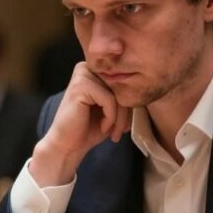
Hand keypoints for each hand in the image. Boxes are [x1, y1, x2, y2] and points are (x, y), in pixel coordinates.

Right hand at [30, 63, 130, 186]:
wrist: (67, 145)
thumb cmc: (89, 128)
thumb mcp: (111, 109)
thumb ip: (123, 96)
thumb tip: (145, 90)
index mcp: (93, 70)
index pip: (121, 83)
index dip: (127, 106)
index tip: (124, 126)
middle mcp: (86, 67)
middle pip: (120, 87)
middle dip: (125, 113)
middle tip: (120, 132)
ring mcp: (82, 74)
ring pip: (117, 94)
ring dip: (119, 118)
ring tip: (113, 132)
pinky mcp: (80, 86)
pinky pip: (110, 100)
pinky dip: (111, 117)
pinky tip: (103, 128)